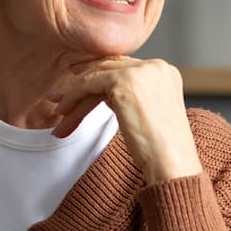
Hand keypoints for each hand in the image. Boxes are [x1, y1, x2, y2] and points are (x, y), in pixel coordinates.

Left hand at [47, 57, 202, 185]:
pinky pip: (89, 84)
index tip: (78, 88)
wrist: (172, 164)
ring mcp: (141, 72)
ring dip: (74, 96)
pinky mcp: (125, 82)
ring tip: (58, 113)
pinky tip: (64, 113)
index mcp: (164, 71)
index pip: (124, 67)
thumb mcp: (149, 114)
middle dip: (82, 84)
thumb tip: (102, 93)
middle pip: (109, 70)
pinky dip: (73, 97)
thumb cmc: (162, 151)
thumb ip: (133, 97)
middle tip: (59, 97)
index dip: (98, 77)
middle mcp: (155, 66)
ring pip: (97, 76)